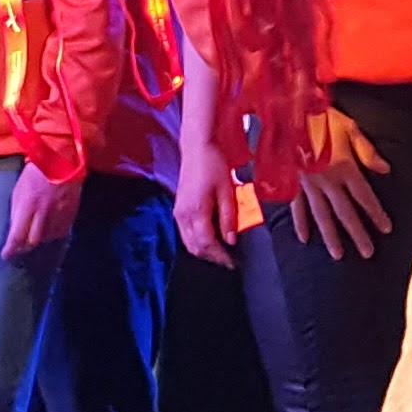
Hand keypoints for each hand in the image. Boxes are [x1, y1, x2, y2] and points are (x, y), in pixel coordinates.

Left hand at [2, 163, 78, 262]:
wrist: (61, 160)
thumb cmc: (35, 173)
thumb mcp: (19, 190)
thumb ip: (17, 210)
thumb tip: (14, 228)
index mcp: (28, 205)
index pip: (18, 234)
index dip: (11, 248)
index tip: (6, 255)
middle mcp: (44, 213)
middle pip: (33, 241)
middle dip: (24, 246)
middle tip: (20, 246)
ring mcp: (59, 214)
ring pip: (48, 238)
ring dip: (39, 239)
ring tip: (34, 234)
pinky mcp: (71, 213)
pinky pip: (61, 231)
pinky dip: (53, 234)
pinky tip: (48, 229)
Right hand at [173, 140, 240, 263]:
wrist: (197, 148)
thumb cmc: (213, 165)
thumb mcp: (227, 191)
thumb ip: (229, 218)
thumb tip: (231, 239)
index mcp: (196, 211)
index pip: (207, 244)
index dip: (220, 256)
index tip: (233, 262)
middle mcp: (183, 215)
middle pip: (195, 247)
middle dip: (212, 257)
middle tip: (229, 259)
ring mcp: (178, 212)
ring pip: (189, 242)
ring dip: (204, 249)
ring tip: (222, 250)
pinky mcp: (178, 209)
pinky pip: (186, 233)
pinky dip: (198, 240)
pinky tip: (212, 237)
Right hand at [282, 106, 393, 259]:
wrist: (287, 111)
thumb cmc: (322, 116)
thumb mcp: (350, 127)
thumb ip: (367, 151)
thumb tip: (386, 169)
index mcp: (345, 167)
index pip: (364, 196)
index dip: (376, 213)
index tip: (386, 229)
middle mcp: (327, 180)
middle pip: (345, 212)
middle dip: (357, 234)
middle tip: (367, 253)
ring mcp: (308, 184)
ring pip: (321, 215)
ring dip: (330, 236)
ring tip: (338, 255)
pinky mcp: (292, 182)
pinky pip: (296, 207)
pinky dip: (299, 223)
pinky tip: (304, 238)